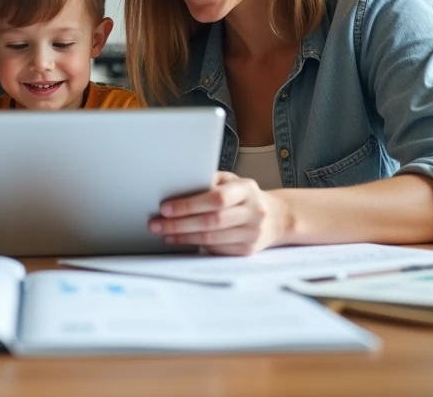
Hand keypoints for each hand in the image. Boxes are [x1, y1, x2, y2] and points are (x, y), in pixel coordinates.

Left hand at [149, 172, 288, 254]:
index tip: (165, 208)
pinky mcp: (248, 251)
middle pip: (211, 221)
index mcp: (247, 189)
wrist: (276, 217)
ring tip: (163, 234)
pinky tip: (181, 240)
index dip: (189, 204)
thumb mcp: (232, 181)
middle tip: (156, 224)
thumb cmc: (244, 196)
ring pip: (212, 239)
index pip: (216, 198)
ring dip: (183, 237)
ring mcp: (252, 234)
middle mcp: (253, 212)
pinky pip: (217, 250)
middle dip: (179, 224)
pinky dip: (195, 245)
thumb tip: (177, 185)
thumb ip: (209, 181)